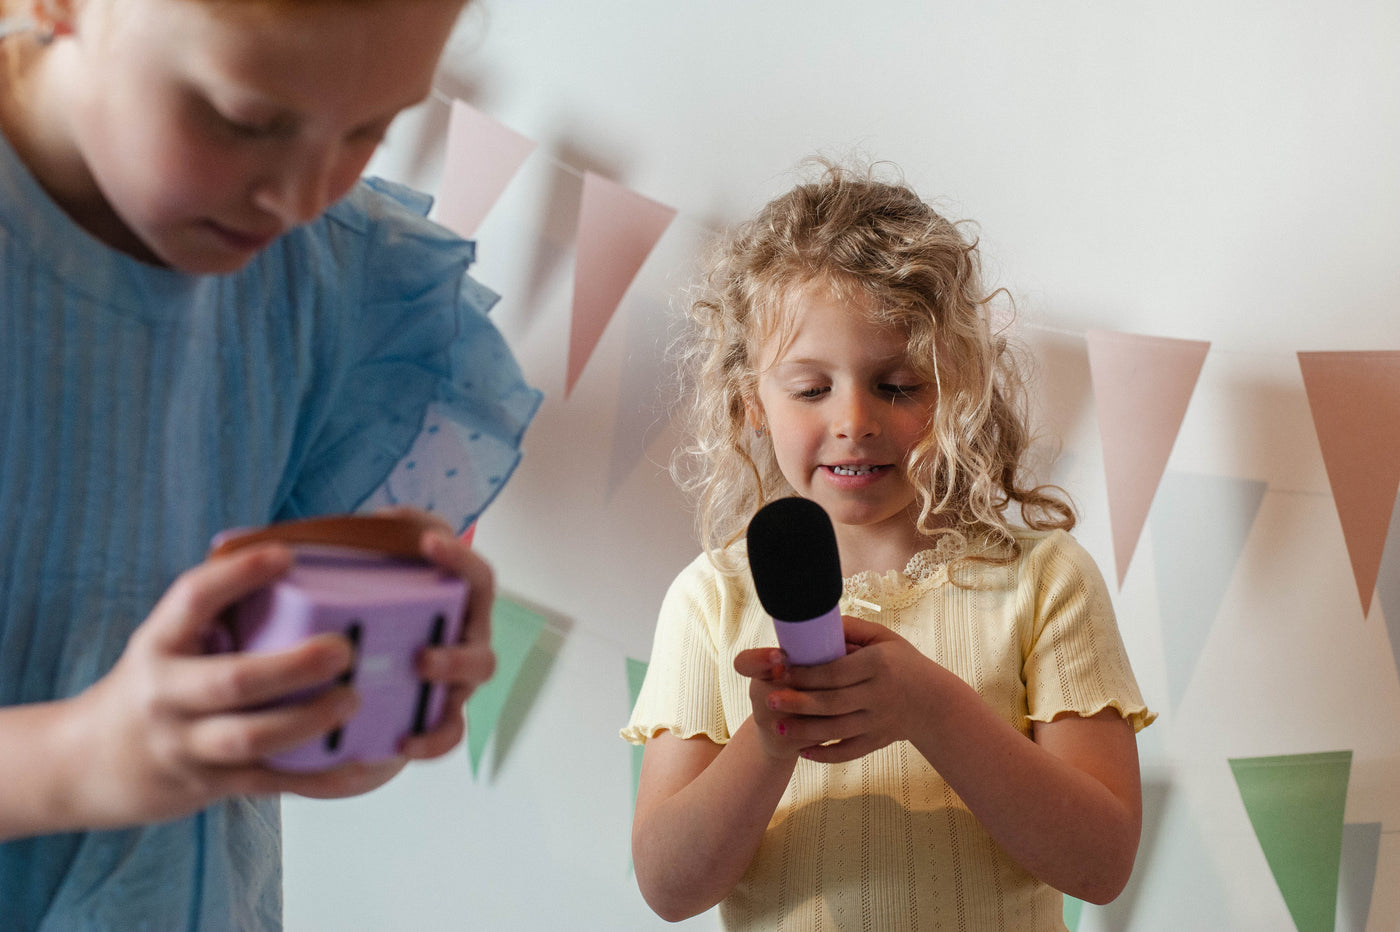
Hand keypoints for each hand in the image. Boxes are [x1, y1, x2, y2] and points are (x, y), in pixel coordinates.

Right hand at [70, 543, 398, 828]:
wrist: (91, 763)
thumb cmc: (155, 684)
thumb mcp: (167, 640)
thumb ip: (217, 607)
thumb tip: (293, 554)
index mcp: (159, 645)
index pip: (192, 600)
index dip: (236, 574)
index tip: (286, 554)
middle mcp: (168, 697)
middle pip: (232, 682)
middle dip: (292, 667)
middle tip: (343, 649)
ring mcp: (190, 746)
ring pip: (252, 739)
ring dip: (309, 721)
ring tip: (353, 700)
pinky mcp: (215, 784)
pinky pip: (276, 784)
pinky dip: (326, 779)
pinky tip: (367, 766)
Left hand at [396, 518, 496, 760]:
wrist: (355, 661)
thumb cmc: (379, 606)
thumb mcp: (377, 569)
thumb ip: (383, 539)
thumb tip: (381, 519)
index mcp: (459, 604)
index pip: (477, 578)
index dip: (459, 560)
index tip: (430, 543)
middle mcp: (466, 641)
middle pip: (482, 650)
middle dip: (455, 653)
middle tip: (420, 656)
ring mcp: (456, 680)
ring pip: (472, 686)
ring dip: (449, 682)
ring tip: (414, 683)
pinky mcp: (437, 716)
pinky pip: (448, 733)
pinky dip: (432, 741)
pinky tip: (402, 743)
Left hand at [745, 615, 946, 763]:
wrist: (934, 702)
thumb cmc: (902, 662)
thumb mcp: (884, 637)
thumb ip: (852, 628)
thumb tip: (817, 623)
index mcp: (878, 665)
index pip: (835, 672)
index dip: (805, 674)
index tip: (780, 672)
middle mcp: (879, 695)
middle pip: (832, 702)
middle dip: (798, 702)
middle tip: (769, 700)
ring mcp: (879, 721)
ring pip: (836, 730)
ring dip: (804, 731)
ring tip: (777, 727)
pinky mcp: (878, 742)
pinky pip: (848, 751)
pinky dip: (825, 754)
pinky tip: (803, 751)